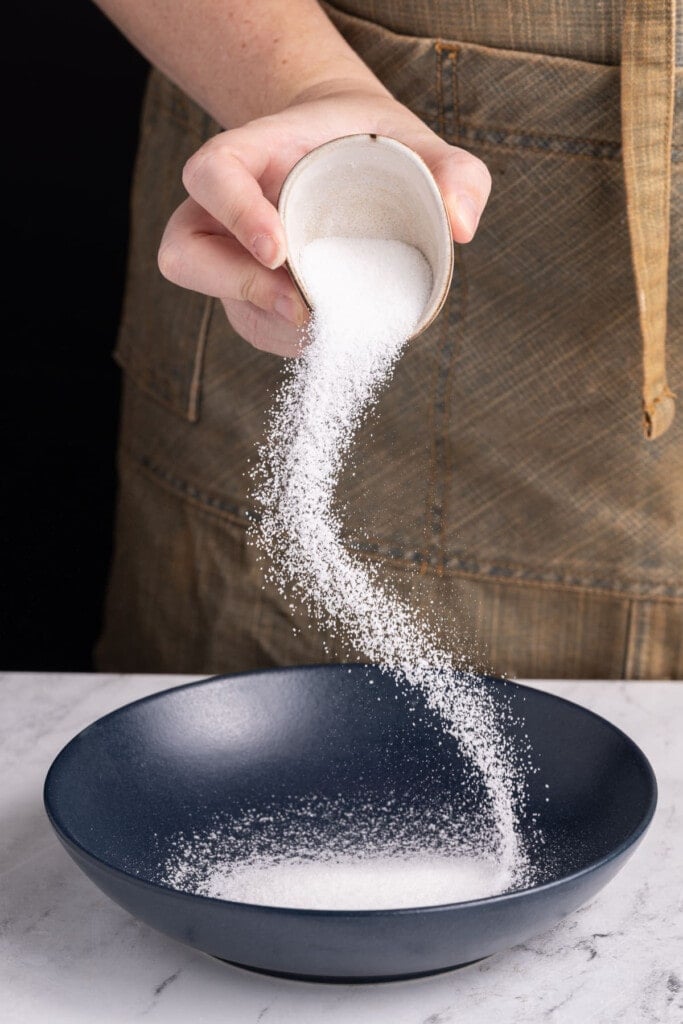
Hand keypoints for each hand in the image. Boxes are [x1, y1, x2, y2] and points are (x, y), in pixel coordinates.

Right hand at [158, 83, 491, 355]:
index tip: (279, 249)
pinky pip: (250, 325)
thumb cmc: (377, 146)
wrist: (350, 157)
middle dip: (240, 289)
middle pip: (187, 254)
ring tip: (321, 326)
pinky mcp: (246, 293)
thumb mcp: (422, 142)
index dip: (233, 212)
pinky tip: (326, 334)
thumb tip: (461, 228)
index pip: (212, 174)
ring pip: (216, 299)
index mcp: (251, 153)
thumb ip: (456, 171)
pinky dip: (283, 339)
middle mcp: (223, 207)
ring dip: (264, 322)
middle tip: (303, 308)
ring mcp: (229, 253)